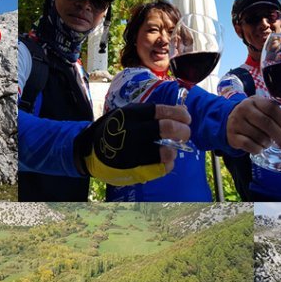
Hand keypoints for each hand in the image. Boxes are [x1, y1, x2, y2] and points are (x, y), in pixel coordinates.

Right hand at [75, 103, 190, 184]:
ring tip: (172, 149)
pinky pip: (162, 168)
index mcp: (131, 115)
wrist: (94, 153)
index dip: (179, 114)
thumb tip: (184, 112)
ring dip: (175, 150)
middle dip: (183, 131)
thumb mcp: (130, 114)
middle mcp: (131, 133)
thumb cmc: (118, 130)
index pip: (161, 111)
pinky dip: (168, 164)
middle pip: (167, 128)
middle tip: (185, 134)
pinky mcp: (135, 170)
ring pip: (167, 152)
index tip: (186, 118)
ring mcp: (133, 153)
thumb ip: (155, 113)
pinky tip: (163, 160)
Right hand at [226, 96, 280, 153]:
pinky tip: (260, 148)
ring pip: (259, 136)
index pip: (272, 108)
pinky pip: (249, 145)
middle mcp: (244, 109)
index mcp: (255, 101)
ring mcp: (236, 122)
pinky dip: (258, 149)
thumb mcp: (264, 110)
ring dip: (268, 144)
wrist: (230, 122)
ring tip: (268, 143)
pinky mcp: (232, 136)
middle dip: (280, 137)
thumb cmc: (253, 116)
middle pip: (267, 123)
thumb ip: (279, 113)